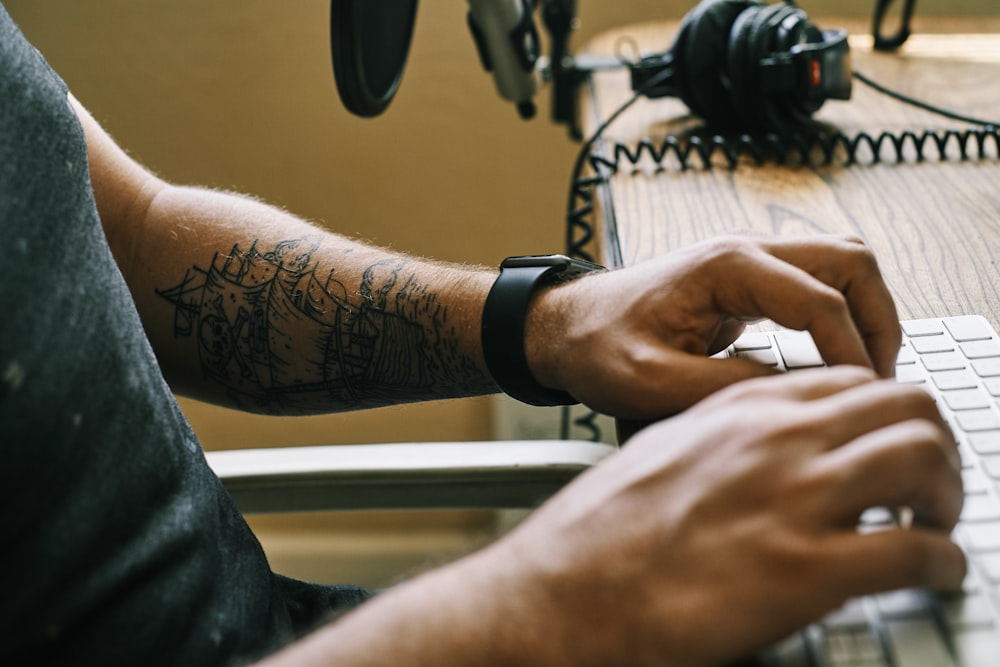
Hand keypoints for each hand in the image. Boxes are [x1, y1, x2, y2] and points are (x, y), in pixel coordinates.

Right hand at [490, 367, 964, 666]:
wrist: (566, 589)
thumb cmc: (602, 530)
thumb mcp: (662, 451)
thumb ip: (725, 439)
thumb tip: (769, 453)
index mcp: (739, 408)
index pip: (850, 380)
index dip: (887, 411)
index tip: (890, 440)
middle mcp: (776, 439)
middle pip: (904, 406)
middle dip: (934, 441)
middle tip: (931, 480)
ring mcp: (795, 499)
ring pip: (923, 460)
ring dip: (948, 492)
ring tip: (938, 522)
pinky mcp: (807, 571)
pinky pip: (917, 551)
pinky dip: (945, 560)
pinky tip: (936, 573)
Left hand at [526, 234, 900, 418]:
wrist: (566, 329)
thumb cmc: (597, 347)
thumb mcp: (653, 382)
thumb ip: (729, 388)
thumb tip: (800, 395)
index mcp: (724, 266)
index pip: (820, 300)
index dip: (851, 353)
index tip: (860, 401)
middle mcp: (744, 250)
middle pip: (850, 260)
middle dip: (878, 320)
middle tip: (880, 381)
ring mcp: (747, 261)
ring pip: (840, 264)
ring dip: (865, 312)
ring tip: (866, 373)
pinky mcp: (745, 281)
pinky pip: (815, 284)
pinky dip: (839, 317)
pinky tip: (834, 362)